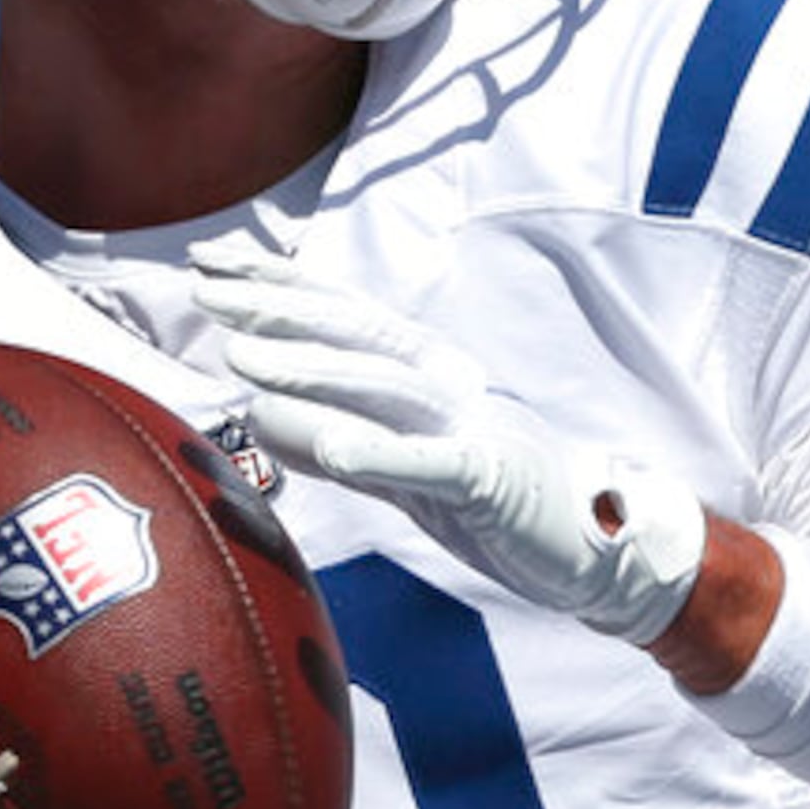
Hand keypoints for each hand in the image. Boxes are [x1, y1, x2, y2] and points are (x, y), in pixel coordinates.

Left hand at [188, 245, 710, 641]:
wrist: (601, 547)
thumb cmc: (501, 503)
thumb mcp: (412, 467)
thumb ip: (346, 441)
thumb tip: (265, 417)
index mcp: (432, 376)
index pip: (346, 318)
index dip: (281, 286)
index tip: (213, 261)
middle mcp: (451, 387)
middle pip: (357, 337)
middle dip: (281, 310)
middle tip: (208, 290)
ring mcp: (475, 427)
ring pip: (385, 389)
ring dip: (312, 371)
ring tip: (245, 360)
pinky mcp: (494, 479)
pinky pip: (433, 464)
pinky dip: (381, 453)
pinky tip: (329, 449)